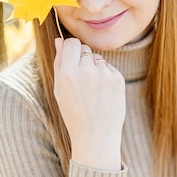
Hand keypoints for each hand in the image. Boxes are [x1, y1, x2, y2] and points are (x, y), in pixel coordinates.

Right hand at [54, 37, 125, 170]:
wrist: (97, 135)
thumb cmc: (74, 114)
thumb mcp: (60, 91)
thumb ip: (59, 63)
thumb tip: (59, 40)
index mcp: (68, 74)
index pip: (72, 43)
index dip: (71, 49)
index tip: (72, 58)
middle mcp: (86, 72)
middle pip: (85, 50)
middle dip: (82, 61)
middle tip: (82, 83)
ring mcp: (104, 75)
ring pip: (98, 59)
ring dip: (95, 69)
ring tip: (92, 92)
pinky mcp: (118, 79)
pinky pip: (109, 68)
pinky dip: (106, 77)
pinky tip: (102, 95)